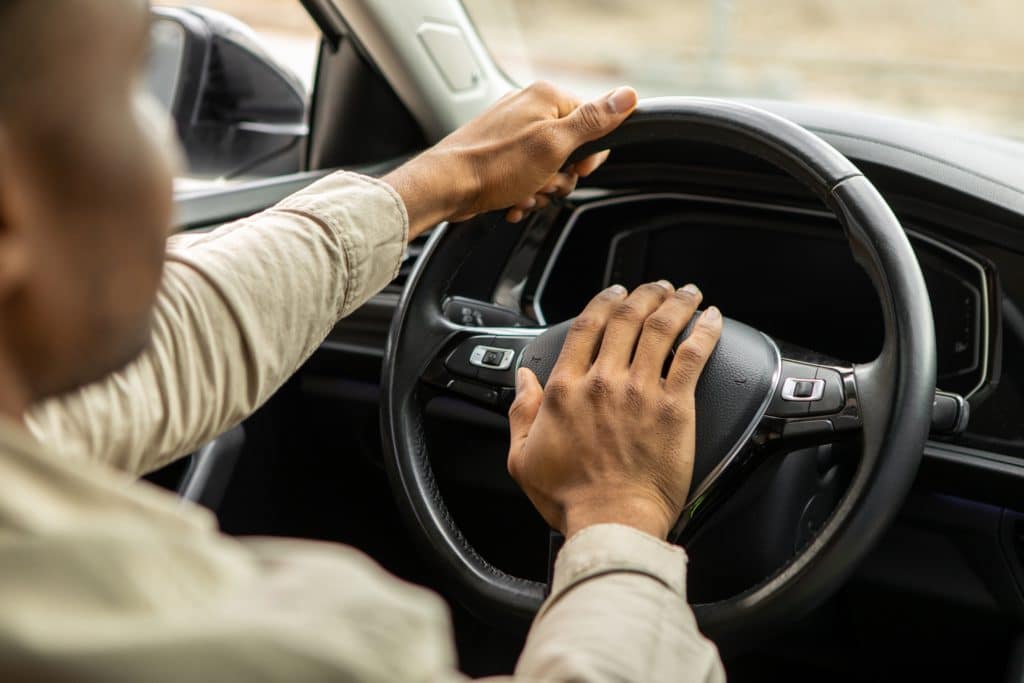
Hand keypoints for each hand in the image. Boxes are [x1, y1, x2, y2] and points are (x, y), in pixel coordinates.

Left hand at [383, 81, 638, 237]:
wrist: (446, 187)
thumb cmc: (494, 165)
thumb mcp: (554, 144)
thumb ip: (593, 120)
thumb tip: (628, 96)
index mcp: (546, 97)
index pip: (592, 122)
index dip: (587, 155)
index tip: (575, 169)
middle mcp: (529, 109)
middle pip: (571, 150)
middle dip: (560, 177)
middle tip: (542, 182)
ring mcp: (512, 133)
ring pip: (549, 169)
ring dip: (540, 190)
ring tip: (522, 193)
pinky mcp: (499, 155)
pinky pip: (527, 177)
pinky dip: (523, 193)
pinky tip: (512, 200)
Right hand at [506, 281, 722, 539]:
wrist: (613, 521)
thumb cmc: (570, 498)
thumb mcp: (523, 457)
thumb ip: (521, 412)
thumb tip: (522, 380)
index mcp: (566, 389)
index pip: (586, 327)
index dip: (602, 302)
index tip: (614, 293)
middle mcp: (603, 381)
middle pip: (626, 318)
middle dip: (642, 294)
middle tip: (654, 287)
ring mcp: (641, 391)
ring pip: (660, 328)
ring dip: (674, 303)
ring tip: (685, 292)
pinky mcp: (674, 407)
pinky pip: (692, 356)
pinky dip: (704, 331)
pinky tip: (711, 318)